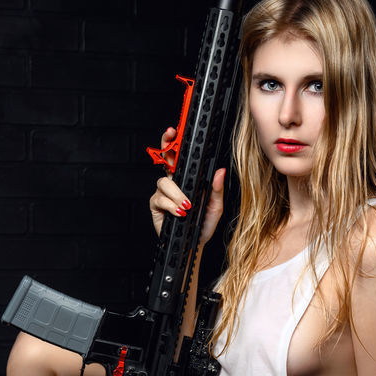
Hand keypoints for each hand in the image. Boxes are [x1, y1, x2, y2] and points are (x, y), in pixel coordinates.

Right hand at [149, 127, 225, 244]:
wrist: (194, 244)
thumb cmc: (203, 224)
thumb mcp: (215, 206)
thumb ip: (216, 189)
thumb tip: (219, 172)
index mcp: (187, 179)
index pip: (179, 157)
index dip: (174, 143)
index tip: (174, 131)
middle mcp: (173, 183)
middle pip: (165, 159)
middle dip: (165, 146)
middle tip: (169, 138)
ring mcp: (163, 193)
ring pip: (164, 182)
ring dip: (176, 193)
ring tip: (187, 205)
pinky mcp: (156, 205)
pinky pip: (160, 199)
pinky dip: (171, 205)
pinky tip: (179, 212)